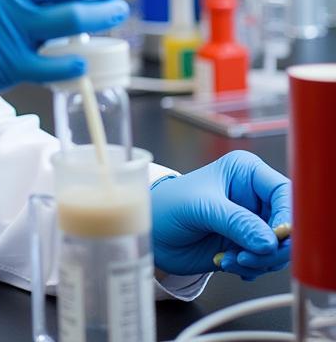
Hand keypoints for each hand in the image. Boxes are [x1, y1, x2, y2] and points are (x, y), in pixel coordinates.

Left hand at [150, 151, 291, 279]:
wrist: (153, 233)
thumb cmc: (168, 205)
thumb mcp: (200, 207)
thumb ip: (235, 222)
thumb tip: (269, 241)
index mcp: (246, 172)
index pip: (284, 192)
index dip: (287, 217)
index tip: (275, 239)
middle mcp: (254, 196)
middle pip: (289, 225)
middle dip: (272, 247)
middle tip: (246, 257)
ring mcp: (253, 222)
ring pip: (280, 248)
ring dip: (259, 260)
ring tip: (230, 259)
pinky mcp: (249, 245)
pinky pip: (268, 262)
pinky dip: (252, 268)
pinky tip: (226, 262)